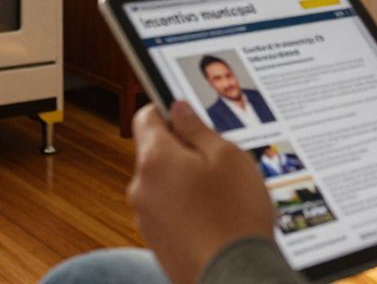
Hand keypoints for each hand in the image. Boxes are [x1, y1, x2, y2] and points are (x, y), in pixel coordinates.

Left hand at [128, 101, 274, 283]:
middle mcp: (141, 187)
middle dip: (183, 151)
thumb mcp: (228, 156)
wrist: (233, 276)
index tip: (185, 112)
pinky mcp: (156, 242)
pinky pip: (168, 212)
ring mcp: (146, 217)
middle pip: (156, 153)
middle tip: (218, 161)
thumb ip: (198, 128)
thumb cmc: (234, 216)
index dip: (167, 110)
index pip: (146, 117)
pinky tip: (215, 218)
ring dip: (186, 182)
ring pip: (163, 184)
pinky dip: (186, 209)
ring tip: (222, 196)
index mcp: (155, 159)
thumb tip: (180, 109)